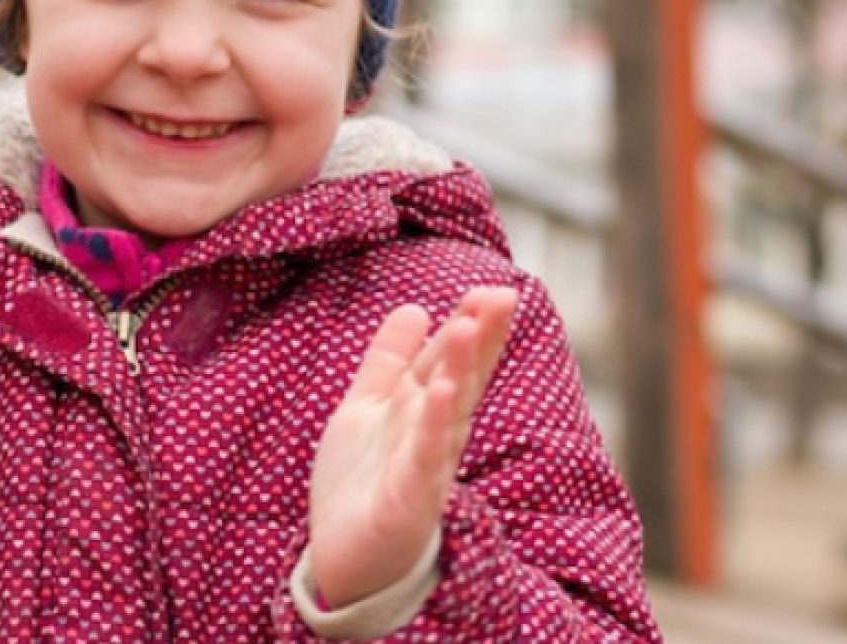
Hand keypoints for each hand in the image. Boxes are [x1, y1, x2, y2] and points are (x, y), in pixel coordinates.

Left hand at [307, 286, 517, 607]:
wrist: (345, 560)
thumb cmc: (363, 484)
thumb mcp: (370, 408)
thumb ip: (390, 361)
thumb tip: (416, 307)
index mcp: (424, 411)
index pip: (453, 361)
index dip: (471, 326)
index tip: (492, 287)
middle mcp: (434, 436)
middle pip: (461, 379)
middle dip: (479, 338)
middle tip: (501, 294)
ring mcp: (425, 467)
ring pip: (449, 413)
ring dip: (460, 369)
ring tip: (468, 327)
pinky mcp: (410, 500)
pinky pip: (424, 457)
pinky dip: (434, 425)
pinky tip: (441, 393)